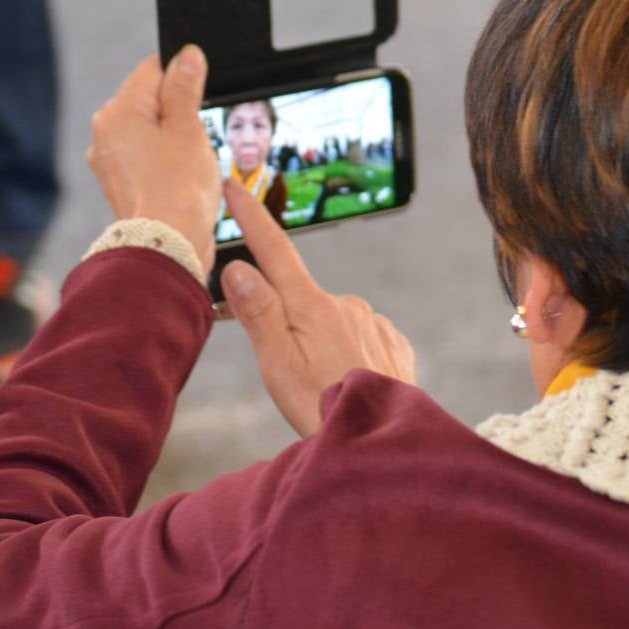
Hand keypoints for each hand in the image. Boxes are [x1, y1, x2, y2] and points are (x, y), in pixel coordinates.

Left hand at [87, 47, 220, 272]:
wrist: (167, 246)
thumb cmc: (179, 190)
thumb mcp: (189, 129)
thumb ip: (185, 88)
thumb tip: (186, 56)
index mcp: (118, 112)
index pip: (153, 70)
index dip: (183, 77)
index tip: (204, 94)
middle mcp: (105, 133)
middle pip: (149, 101)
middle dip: (179, 112)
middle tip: (200, 136)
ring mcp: (109, 161)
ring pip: (149, 132)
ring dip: (174, 139)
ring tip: (192, 164)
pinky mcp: (120, 184)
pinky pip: (146, 159)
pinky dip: (165, 163)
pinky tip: (182, 180)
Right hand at [219, 178, 415, 436]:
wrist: (384, 444)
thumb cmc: (323, 408)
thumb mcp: (278, 365)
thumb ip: (259, 312)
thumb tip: (239, 266)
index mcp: (310, 305)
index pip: (273, 249)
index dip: (251, 216)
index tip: (234, 184)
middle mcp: (345, 303)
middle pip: (300, 300)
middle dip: (289, 325)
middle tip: (292, 376)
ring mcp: (374, 321)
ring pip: (332, 324)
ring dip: (323, 347)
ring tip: (324, 390)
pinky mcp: (394, 343)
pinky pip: (362, 340)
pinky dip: (351, 358)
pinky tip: (350, 385)